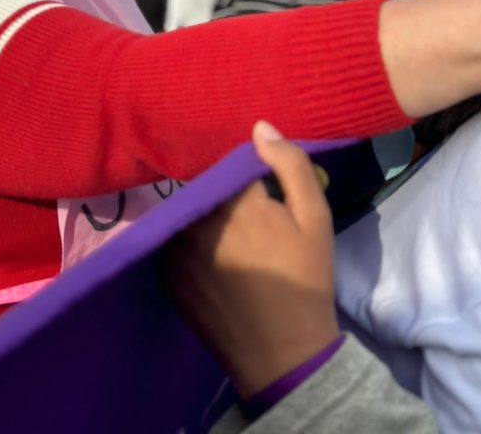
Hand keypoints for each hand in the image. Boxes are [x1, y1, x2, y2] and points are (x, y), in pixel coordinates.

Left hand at [164, 121, 339, 398]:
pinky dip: (192, 240)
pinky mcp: (166, 276)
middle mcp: (198, 221)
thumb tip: (260, 127)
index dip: (252, 175)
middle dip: (227, 194)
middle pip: (207, 186)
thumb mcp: (314, 217)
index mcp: (235, 202)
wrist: (282, 353)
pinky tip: (217, 260)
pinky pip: (176, 240)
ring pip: (190, 211)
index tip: (266, 194)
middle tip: (253, 219)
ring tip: (234, 239)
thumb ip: (291, 165)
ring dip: (206, 215)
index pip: (233, 165)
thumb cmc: (305, 279)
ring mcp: (176, 251)